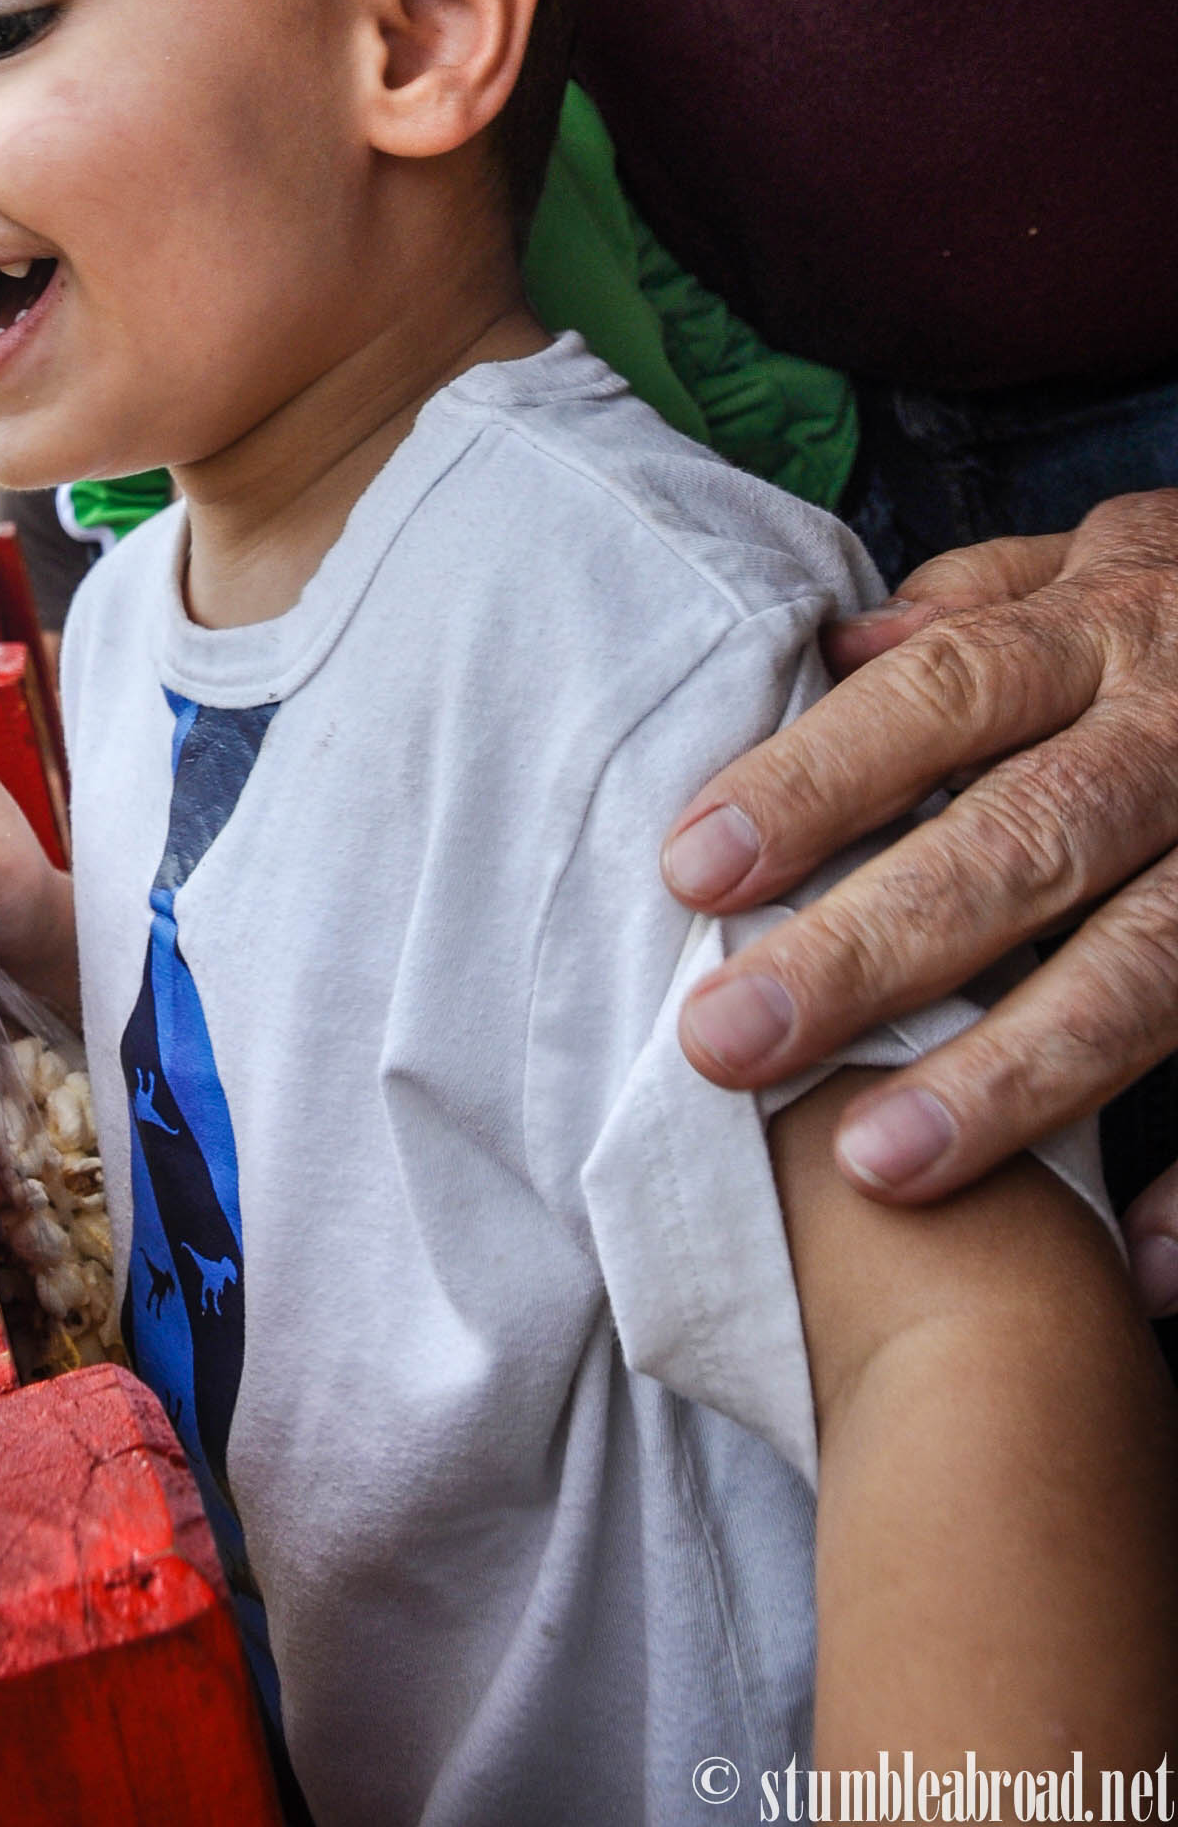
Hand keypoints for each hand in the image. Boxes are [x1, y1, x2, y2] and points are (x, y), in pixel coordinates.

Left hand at [657, 495, 1177, 1306]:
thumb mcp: (1114, 559)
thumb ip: (980, 603)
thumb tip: (838, 649)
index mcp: (1113, 631)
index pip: (944, 695)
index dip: (821, 779)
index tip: (694, 870)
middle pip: (1024, 844)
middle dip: (873, 950)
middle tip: (728, 1040)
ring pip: (1152, 969)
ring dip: (1017, 1077)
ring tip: (879, 1167)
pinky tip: (1135, 1266)